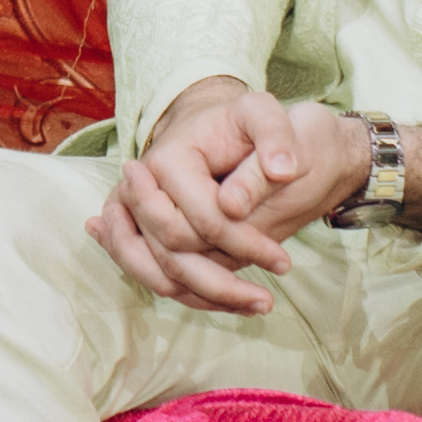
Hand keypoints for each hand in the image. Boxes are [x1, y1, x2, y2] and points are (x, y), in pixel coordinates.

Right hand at [87, 78, 369, 313]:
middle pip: (171, 253)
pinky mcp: (143, 234)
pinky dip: (194, 295)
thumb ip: (272, 137)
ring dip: (207, 299)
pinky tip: (235, 305)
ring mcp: (136, 215)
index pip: (201, 218)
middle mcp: (140, 190)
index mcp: (167, 160)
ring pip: (157, 274)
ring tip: (257, 307)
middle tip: (268, 300)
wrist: (220, 127)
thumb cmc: (244, 121)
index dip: (244, 242)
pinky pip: (158, 275)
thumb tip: (271, 177)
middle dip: (220, 283)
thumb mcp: (263, 113)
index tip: (284, 261)